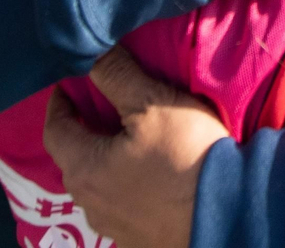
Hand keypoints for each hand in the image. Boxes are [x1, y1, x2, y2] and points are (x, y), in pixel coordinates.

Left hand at [45, 47, 228, 247]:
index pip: (55, 130)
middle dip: (84, 131)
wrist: (229, 213)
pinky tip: (148, 177)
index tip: (69, 84)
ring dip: (106, 162)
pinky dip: (126, 185)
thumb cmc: (186, 155)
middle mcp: (88, 202)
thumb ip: (118, 76)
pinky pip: (122, 205)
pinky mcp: (137, 239)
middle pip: (75, 159)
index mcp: (84, 168)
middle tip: (102, 107)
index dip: (59, 103)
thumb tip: (94, 55)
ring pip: (98, 185)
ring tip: (127, 143)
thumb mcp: (154, 104)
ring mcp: (112, 226)